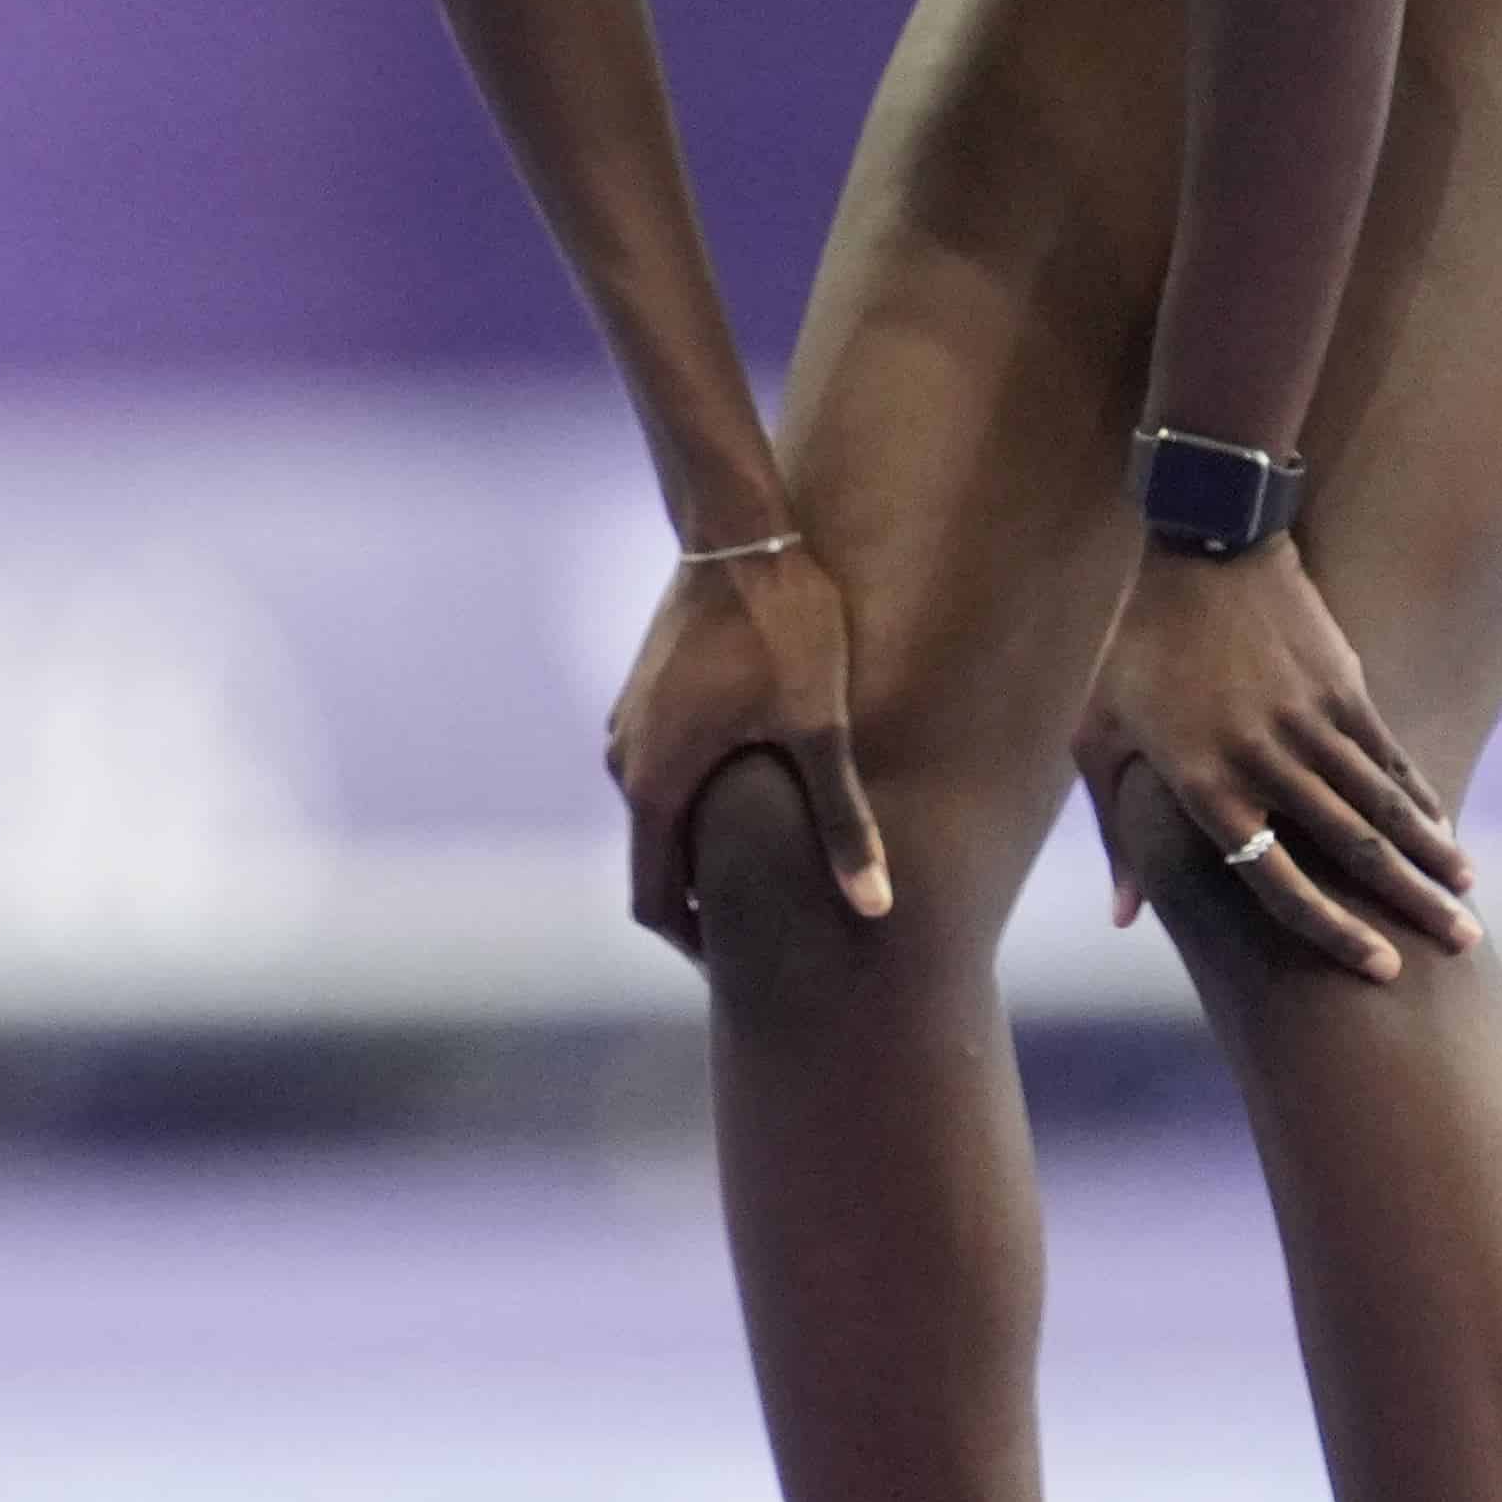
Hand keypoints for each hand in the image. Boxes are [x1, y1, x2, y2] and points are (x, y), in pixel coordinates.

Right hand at [604, 532, 890, 955]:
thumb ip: (843, 823)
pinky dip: (701, 797)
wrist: (738, 532)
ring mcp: (629, 727)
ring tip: (776, 859)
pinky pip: (665, 770)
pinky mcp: (645, 697)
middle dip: (707, 900)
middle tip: (775, 927)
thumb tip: (876, 908)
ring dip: (706, 843)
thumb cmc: (785, 630)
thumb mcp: (821, 731)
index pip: (653, 902)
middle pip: (656, 863)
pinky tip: (762, 786)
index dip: (697, 947)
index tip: (744, 969)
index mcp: (655, 787)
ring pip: (662, 814)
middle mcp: (626, 764)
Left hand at [1076, 543, 1474, 979]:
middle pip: (1352, 853)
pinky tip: (1444, 832)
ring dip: (1432, 856)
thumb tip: (1124, 919)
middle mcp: (1264, 762)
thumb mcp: (1097, 740)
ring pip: (1385, 809)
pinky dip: (1420, 800)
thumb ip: (1117, 834)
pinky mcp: (1346, 691)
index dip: (1331, 931)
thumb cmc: (1135, 655)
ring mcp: (1311, 724)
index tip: (1378, 968)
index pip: (1274, 881)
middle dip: (1411, 905)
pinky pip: (1392, 760)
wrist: (1202, 554)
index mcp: (1202, 784)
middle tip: (1463, 947)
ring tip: (1466, 898)